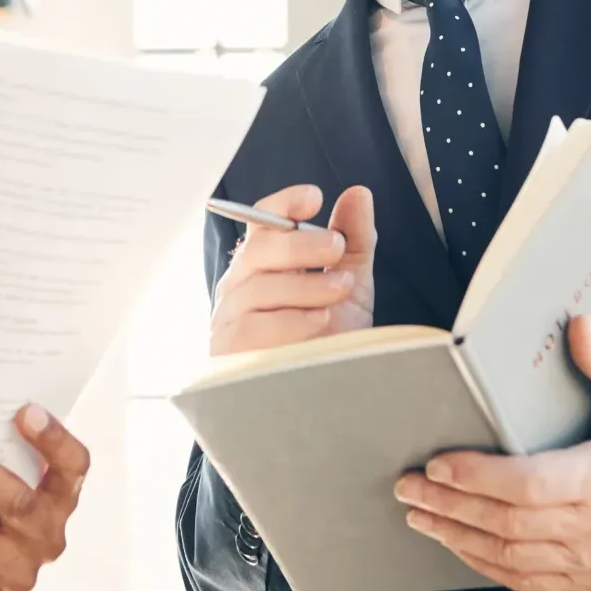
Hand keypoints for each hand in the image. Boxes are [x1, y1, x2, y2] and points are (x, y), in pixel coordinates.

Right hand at [209, 184, 375, 356]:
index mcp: (263, 260)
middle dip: (301, 243)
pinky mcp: (232, 349)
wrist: (321, 396)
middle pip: (259, 248)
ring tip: (340, 289)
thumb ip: (354, 240)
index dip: (284, 204)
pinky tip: (320, 321)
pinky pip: (259, 326)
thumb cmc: (328, 337)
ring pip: (261, 287)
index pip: (262, 219)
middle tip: (336, 246)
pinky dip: (294, 321)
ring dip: (307, 285)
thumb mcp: (350, 284)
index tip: (314, 198)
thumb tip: (360, 193)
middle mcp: (240, 282)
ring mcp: (231, 315)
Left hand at [393, 315, 590, 590]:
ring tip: (417, 514)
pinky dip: (485, 566)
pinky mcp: (586, 577)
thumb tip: (578, 324)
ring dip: (458, 537)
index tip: (438, 463)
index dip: (482, 477)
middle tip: (406, 486)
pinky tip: (455, 544)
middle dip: (451, 506)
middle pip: (510, 523)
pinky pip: (528, 581)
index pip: (534, 484)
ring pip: (511, 557)